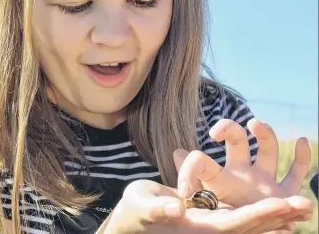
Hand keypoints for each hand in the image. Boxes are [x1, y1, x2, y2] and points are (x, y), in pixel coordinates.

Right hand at [96, 179, 312, 233]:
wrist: (132, 220)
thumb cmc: (133, 211)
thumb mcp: (141, 205)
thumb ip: (157, 208)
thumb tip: (176, 207)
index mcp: (194, 228)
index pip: (233, 224)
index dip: (259, 216)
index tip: (283, 205)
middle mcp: (208, 230)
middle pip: (250, 227)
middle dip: (278, 217)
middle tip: (308, 203)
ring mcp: (211, 226)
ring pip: (249, 224)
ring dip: (277, 217)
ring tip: (304, 207)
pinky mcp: (210, 219)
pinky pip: (241, 219)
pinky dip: (262, 215)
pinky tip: (281, 214)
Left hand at [174, 118, 311, 207]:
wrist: (241, 232)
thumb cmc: (221, 219)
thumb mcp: (200, 200)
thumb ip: (189, 177)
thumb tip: (176, 151)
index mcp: (218, 177)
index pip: (201, 161)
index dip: (189, 171)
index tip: (184, 193)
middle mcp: (242, 174)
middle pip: (237, 141)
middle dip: (229, 129)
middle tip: (216, 132)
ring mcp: (264, 182)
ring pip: (268, 150)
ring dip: (266, 135)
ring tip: (255, 124)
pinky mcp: (284, 194)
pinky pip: (296, 172)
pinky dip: (303, 158)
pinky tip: (303, 141)